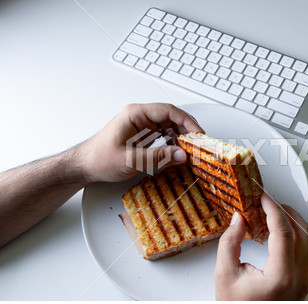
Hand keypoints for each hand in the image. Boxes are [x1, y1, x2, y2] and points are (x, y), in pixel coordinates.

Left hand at [77, 103, 203, 182]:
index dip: (187, 121)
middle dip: (187, 131)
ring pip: (170, 127)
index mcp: (135, 114)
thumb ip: (158, 157)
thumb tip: (182, 155)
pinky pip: (164, 136)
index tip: (199, 134)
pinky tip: (178, 154)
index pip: (169, 111)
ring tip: (191, 151)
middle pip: (172, 118)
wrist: (85, 166)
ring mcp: (143, 126)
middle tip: (199, 144)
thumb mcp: (131, 160)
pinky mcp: (143, 136)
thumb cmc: (100, 159)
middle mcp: (140, 117)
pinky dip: (174, 144)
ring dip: (182, 138)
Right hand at [214, 193, 307, 299]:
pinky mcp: (305, 281)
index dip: (273, 209)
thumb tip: (239, 219)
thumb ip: (230, 242)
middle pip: (302, 231)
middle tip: (267, 202)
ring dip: (294, 221)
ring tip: (275, 213)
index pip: (284, 231)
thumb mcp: (225, 275)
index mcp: (282, 276)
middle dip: (284, 211)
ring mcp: (306, 281)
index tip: (263, 197)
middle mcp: (300, 279)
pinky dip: (299, 233)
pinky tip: (283, 230)